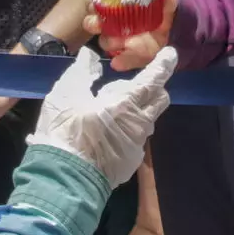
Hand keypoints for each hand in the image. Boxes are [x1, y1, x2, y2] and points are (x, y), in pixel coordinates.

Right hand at [29, 46, 176, 184]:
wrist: (63, 179)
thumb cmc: (65, 132)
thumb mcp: (65, 95)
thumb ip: (81, 73)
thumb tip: (89, 56)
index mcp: (126, 104)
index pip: (154, 79)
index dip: (163, 64)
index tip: (170, 54)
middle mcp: (139, 124)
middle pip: (160, 99)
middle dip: (153, 88)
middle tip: (127, 87)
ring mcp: (137, 146)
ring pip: (147, 121)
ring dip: (137, 111)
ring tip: (108, 112)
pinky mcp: (130, 163)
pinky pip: (136, 139)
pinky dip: (127, 130)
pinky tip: (106, 134)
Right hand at [86, 0, 178, 71]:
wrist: (169, 31)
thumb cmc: (159, 13)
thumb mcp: (164, 5)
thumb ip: (167, 1)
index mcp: (117, 9)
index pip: (98, 6)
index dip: (93, 6)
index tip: (94, 5)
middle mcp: (113, 25)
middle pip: (94, 24)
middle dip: (94, 24)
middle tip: (98, 23)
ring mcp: (120, 42)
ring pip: (106, 42)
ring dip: (109, 41)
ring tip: (116, 42)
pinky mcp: (130, 57)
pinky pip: (122, 61)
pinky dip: (121, 62)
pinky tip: (117, 63)